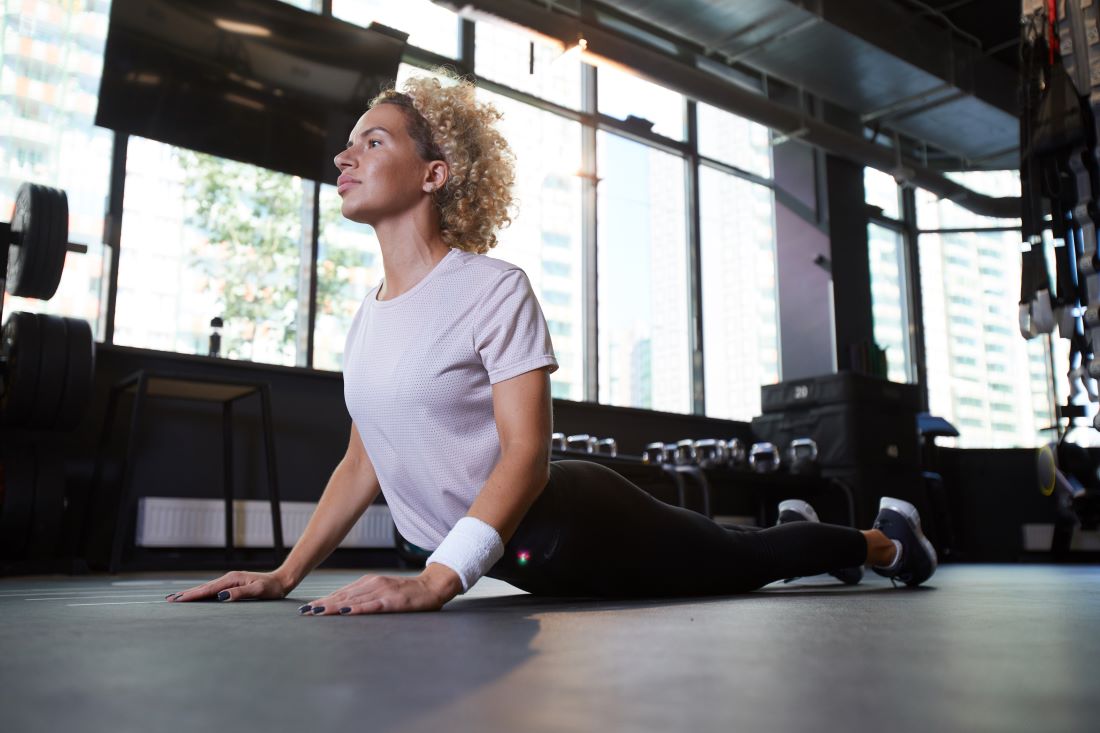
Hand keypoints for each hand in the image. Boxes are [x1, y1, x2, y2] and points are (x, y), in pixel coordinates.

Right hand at [165, 570, 290, 602]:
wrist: (282, 581)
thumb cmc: (272, 588)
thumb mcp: (258, 591)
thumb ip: (240, 594)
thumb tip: (221, 597)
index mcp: (232, 579)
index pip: (208, 589)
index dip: (192, 595)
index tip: (177, 599)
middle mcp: (229, 578)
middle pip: (203, 587)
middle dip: (186, 594)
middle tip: (169, 600)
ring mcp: (230, 581)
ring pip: (207, 588)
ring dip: (192, 593)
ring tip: (177, 598)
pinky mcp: (233, 585)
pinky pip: (213, 590)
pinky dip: (202, 593)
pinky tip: (198, 597)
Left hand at [301, 565, 462, 615]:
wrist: (432, 587)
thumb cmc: (407, 593)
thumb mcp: (383, 592)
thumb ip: (365, 597)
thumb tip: (344, 607)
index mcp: (368, 582)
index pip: (341, 592)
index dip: (323, 600)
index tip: (307, 608)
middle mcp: (372, 583)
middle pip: (343, 596)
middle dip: (322, 604)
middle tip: (304, 612)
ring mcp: (382, 591)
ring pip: (353, 600)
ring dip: (333, 606)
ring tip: (317, 612)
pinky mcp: (393, 600)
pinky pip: (372, 605)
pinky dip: (357, 608)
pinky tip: (346, 611)